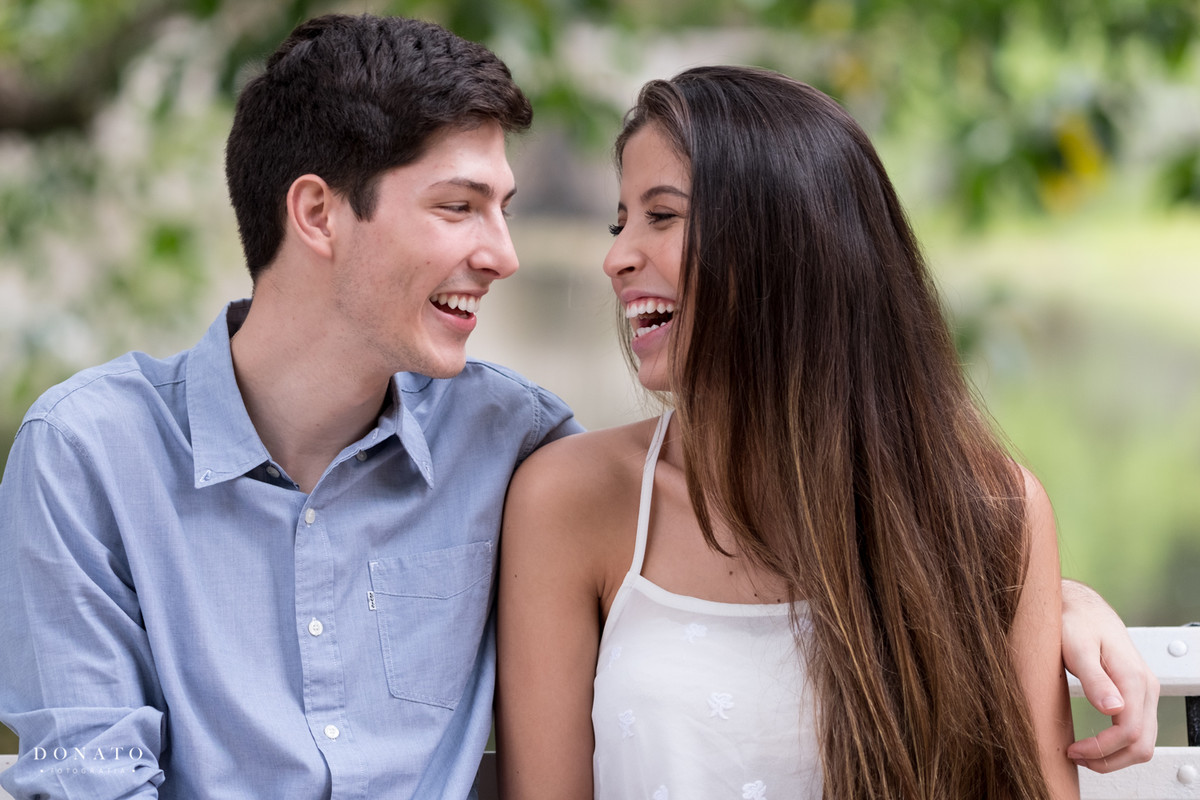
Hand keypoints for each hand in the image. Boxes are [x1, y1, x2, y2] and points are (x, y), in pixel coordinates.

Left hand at [1060, 579, 1158, 771]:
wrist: (1082, 607)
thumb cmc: (1074, 623)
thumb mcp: (1076, 647)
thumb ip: (1094, 678)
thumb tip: (1113, 710)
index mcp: (1133, 678)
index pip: (1129, 731)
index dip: (1101, 749)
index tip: (1072, 750)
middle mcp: (1146, 688)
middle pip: (1142, 744)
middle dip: (1109, 760)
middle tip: (1075, 757)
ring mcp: (1144, 692)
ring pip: (1143, 741)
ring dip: (1115, 756)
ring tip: (1081, 754)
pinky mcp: (1136, 694)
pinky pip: (1137, 730)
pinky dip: (1118, 745)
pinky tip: (1094, 743)